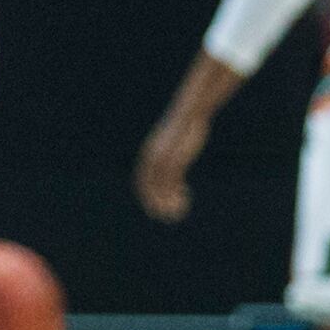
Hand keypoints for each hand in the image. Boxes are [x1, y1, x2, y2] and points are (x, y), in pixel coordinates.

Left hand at [135, 107, 206, 222]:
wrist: (189, 114)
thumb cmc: (182, 128)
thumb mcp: (171, 143)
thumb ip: (167, 154)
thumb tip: (169, 164)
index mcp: (148, 154)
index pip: (141, 181)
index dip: (147, 195)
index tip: (158, 204)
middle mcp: (152, 158)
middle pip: (146, 188)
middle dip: (154, 204)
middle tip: (166, 214)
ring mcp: (163, 159)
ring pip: (160, 189)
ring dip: (168, 203)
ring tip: (179, 211)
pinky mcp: (176, 160)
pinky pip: (173, 184)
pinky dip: (177, 195)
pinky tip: (186, 198)